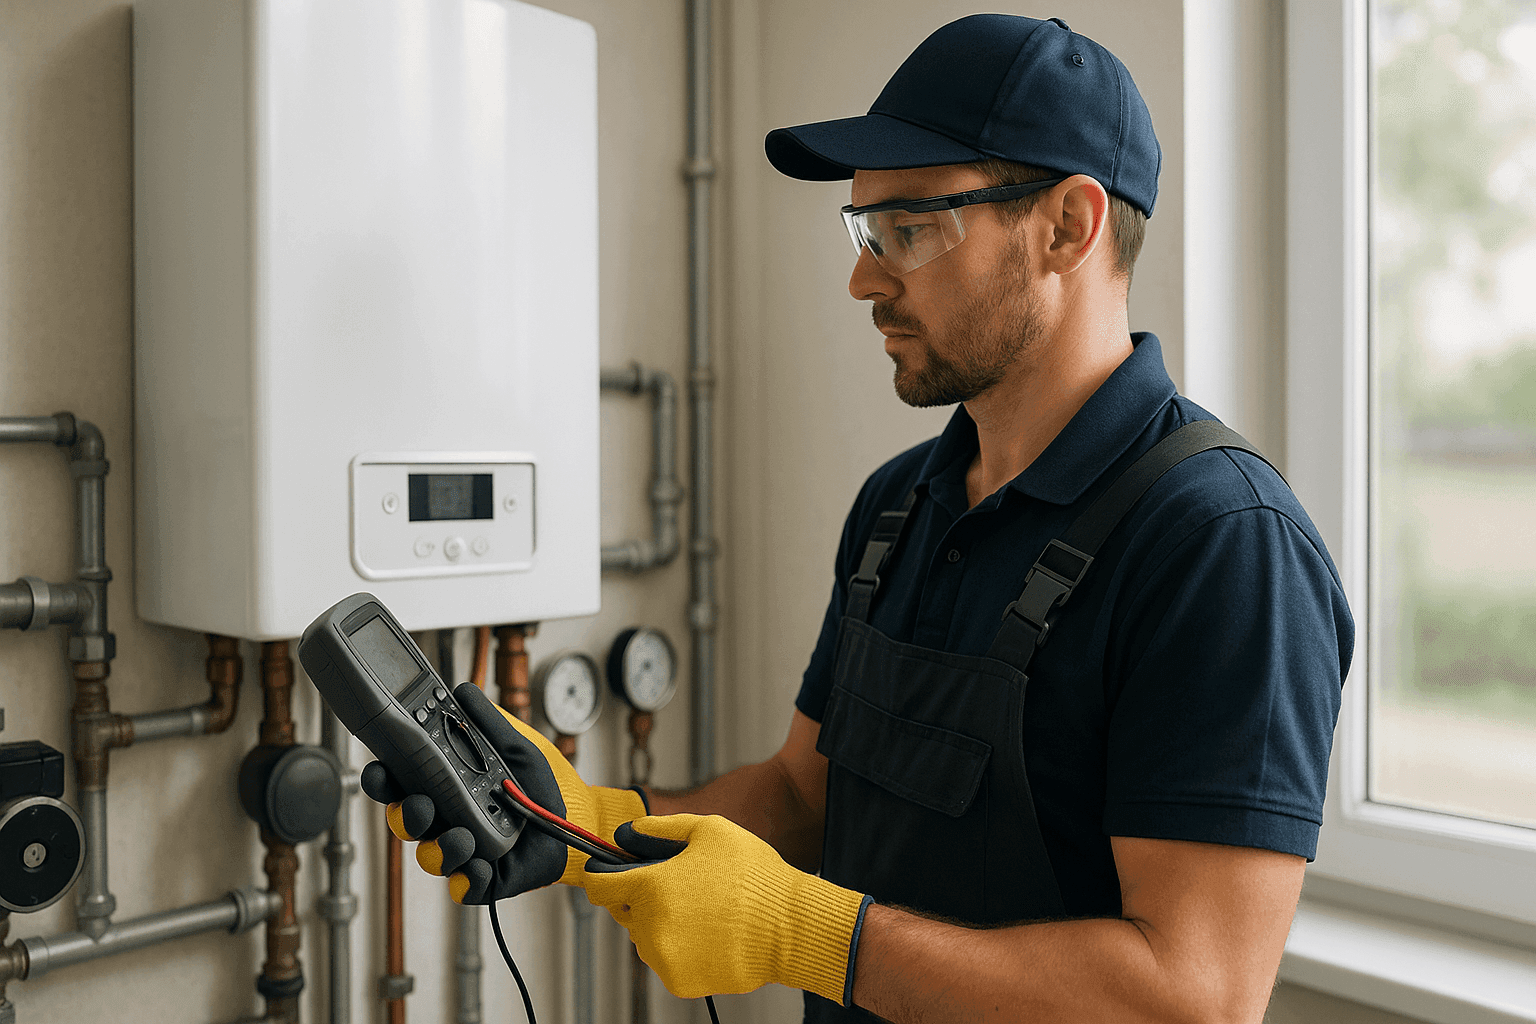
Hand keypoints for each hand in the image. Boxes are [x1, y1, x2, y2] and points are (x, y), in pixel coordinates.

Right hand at [359, 682, 645, 903]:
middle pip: (406, 821)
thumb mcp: (514, 746)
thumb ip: (486, 721)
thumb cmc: (536, 783)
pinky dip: (467, 880)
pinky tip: (479, 868)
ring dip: (438, 849)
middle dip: (405, 815)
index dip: (383, 779)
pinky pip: (463, 887)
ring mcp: (461, 850)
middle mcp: (445, 818)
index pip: (400, 782)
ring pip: (429, 856)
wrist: (574, 817)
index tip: (380, 770)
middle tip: (420, 807)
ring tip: (463, 839)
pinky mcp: (482, 879)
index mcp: (442, 785)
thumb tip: (462, 691)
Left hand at [583, 814, 869, 1002]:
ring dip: (661, 925)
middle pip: (625, 911)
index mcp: (651, 886)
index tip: (608, 874)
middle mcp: (649, 926)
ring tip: (702, 911)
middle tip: (681, 887)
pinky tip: (710, 934)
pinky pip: (667, 961)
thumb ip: (660, 828)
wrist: (790, 927)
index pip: (599, 885)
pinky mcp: (679, 982)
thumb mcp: (710, 830)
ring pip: (645, 938)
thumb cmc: (754, 876)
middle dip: (642, 898)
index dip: (602, 875)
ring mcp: (663, 958)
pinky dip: (680, 950)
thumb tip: (628, 832)